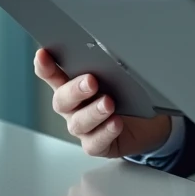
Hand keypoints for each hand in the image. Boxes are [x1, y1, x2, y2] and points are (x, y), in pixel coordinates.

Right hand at [34, 48, 171, 158]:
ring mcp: (84, 128)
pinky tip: (116, 123)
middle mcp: (74, 108)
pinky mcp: (98, 145)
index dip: (46, 66)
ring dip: (93, 112)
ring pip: (78, 122)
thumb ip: (115, 66)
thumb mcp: (126, 76)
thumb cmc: (134, 94)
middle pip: (62, 100)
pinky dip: (106, 132)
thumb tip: (118, 50)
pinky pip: (96, 142)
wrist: (151, 122)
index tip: (43, 54)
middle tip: (91, 81)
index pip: (54, 75)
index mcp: (76, 86)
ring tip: (109, 103)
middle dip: (74, 90)